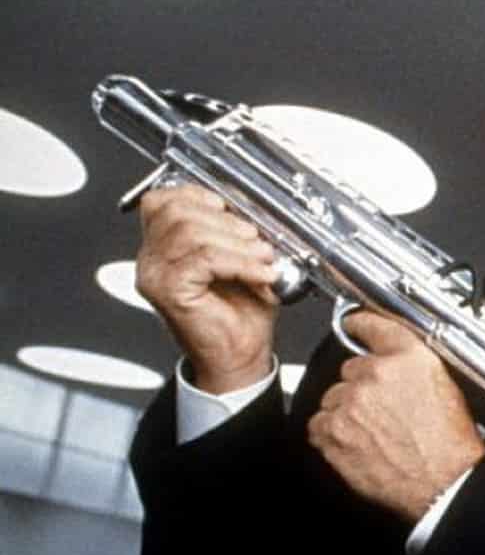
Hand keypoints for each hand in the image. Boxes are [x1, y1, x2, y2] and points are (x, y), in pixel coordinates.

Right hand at [134, 185, 281, 392]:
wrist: (238, 358)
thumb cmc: (239, 316)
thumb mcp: (241, 262)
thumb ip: (235, 233)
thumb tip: (250, 211)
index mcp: (163, 249)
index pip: (162, 201)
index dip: (198, 196)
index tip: (230, 208)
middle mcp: (152, 260)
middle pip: (176, 211)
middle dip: (226, 220)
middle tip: (256, 240)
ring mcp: (155, 275)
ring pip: (190, 232)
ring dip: (237, 242)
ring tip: (262, 258)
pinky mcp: (168, 289)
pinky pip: (205, 259)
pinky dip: (241, 262)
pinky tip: (261, 274)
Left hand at [307, 313, 484, 521]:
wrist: (444, 484)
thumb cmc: (450, 445)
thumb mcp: (446, 387)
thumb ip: (413, 364)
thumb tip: (392, 359)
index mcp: (408, 358)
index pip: (373, 325)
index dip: (361, 324)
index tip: (354, 324)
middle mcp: (376, 374)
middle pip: (351, 369)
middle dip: (362, 387)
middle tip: (384, 411)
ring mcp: (350, 402)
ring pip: (334, 397)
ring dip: (346, 412)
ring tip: (374, 433)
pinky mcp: (332, 431)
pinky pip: (319, 424)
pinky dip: (332, 434)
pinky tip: (358, 444)